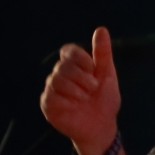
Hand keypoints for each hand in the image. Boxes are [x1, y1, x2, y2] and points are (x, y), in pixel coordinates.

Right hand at [40, 27, 120, 154]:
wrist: (102, 125)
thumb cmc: (104, 99)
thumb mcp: (107, 74)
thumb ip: (103, 53)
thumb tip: (101, 29)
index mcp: (73, 66)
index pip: (68, 51)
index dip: (81, 58)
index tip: (93, 70)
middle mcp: (60, 75)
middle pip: (62, 65)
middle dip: (82, 77)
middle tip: (93, 88)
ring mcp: (52, 89)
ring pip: (56, 79)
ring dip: (76, 90)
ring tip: (85, 98)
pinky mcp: (47, 104)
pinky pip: (51, 96)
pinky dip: (67, 101)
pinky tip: (75, 106)